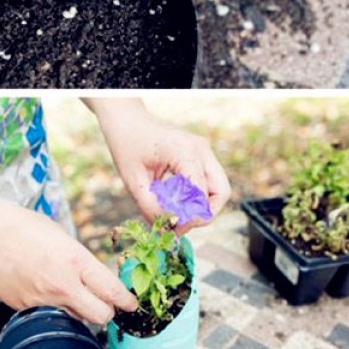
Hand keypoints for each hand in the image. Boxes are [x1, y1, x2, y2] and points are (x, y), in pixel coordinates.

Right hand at [0, 200, 136, 326]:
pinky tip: (40, 284)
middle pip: (101, 317)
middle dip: (107, 312)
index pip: (112, 291)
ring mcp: (42, 300)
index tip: (132, 304)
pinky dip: (52, 304)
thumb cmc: (17, 225)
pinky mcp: (24, 308)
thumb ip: (79, 259)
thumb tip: (92, 277)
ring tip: (69, 288)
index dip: (127, 301)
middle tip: (106, 302)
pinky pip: (50, 312)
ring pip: (76, 317)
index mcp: (74, 260)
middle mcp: (61, 285)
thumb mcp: (58, 234)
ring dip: (80, 309)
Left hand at [90, 97, 229, 227]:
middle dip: (204, 214)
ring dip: (201, 207)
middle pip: (221, 193)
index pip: (202, 194)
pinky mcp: (201, 155)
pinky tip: (176, 201)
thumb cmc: (127, 145)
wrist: (127, 120)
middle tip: (181, 225)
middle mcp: (201, 150)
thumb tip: (169, 228)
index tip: (173, 228)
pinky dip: (197, 197)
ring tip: (177, 214)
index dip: (191, 217)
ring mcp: (204, 151)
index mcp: (185, 152)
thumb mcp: (133, 181)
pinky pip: (209, 183)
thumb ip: (151, 207)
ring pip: (219, 189)